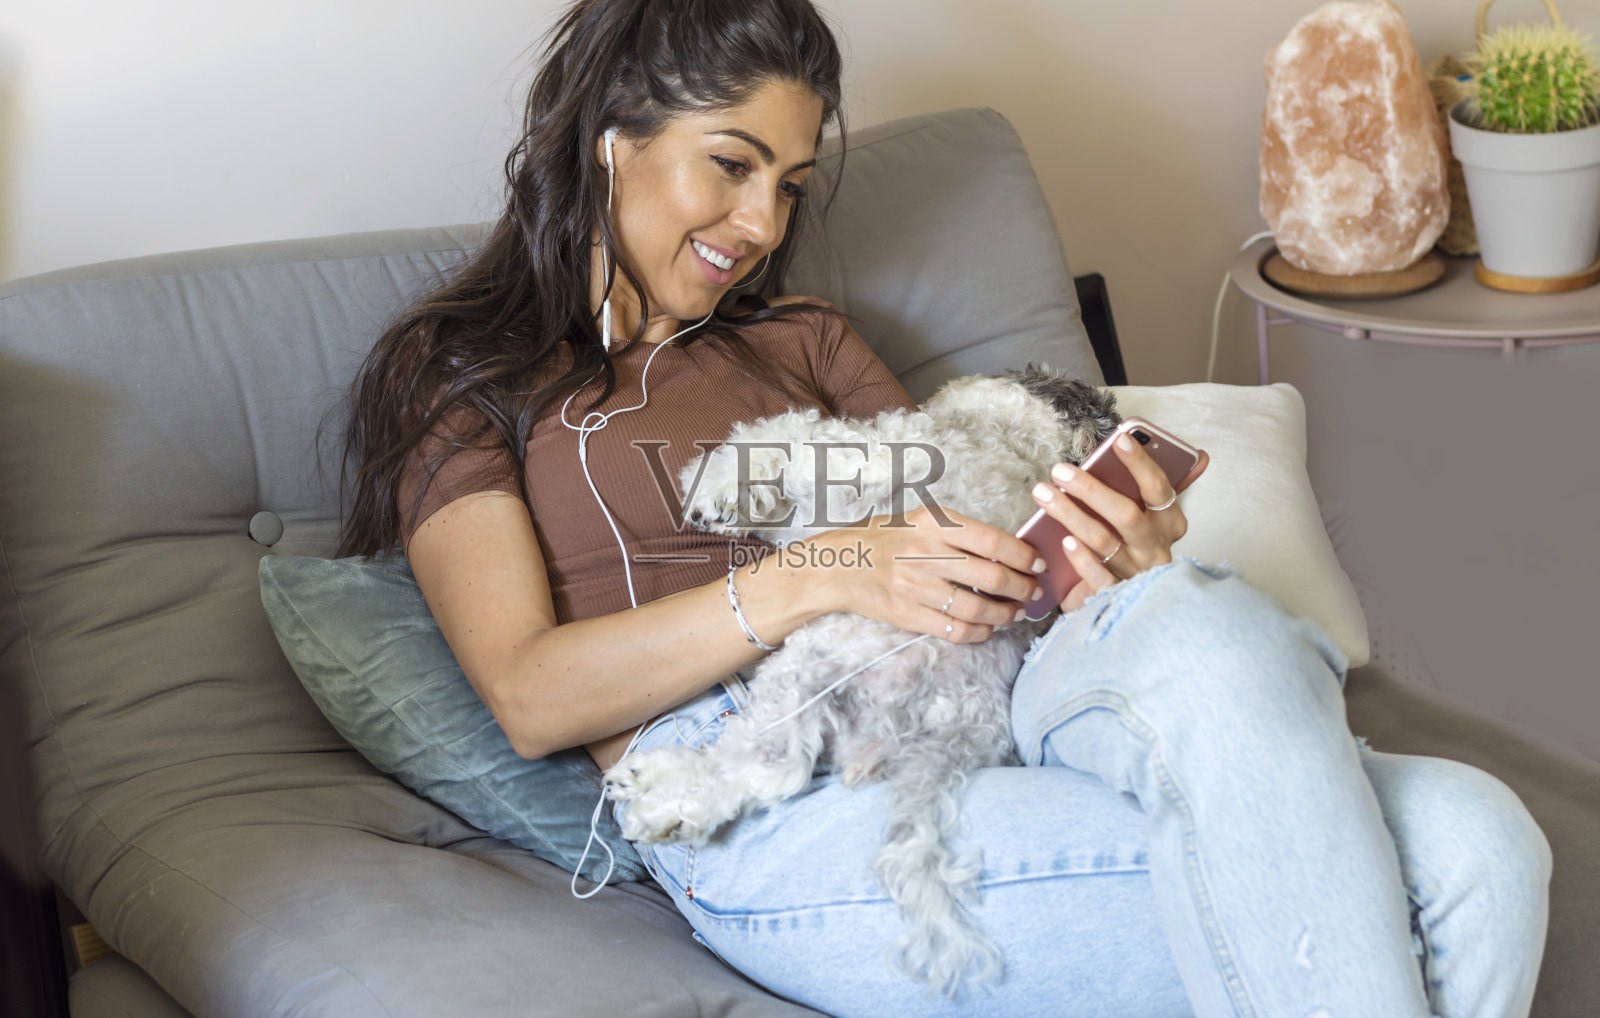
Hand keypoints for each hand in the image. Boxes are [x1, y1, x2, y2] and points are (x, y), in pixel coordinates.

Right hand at [804, 505, 1046, 642]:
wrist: (838, 564)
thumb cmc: (884, 539)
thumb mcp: (919, 520)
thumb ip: (958, 531)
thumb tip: (1007, 549)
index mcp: (932, 524)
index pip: (991, 540)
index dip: (1022, 555)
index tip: (1037, 562)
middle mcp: (925, 554)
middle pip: (991, 576)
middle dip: (1022, 588)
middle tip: (1033, 592)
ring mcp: (915, 587)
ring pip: (977, 607)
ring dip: (1005, 614)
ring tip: (1015, 613)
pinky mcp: (907, 615)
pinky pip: (954, 629)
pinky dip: (979, 632)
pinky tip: (988, 628)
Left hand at [1030, 436, 1208, 613]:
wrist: (1136, 599)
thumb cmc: (1138, 545)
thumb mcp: (1155, 516)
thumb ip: (1163, 485)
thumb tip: (1198, 456)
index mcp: (1170, 522)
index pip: (1158, 488)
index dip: (1140, 463)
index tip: (1119, 439)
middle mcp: (1156, 547)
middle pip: (1126, 515)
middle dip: (1091, 490)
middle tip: (1059, 470)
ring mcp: (1137, 572)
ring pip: (1103, 540)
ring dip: (1070, 515)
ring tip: (1043, 494)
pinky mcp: (1118, 595)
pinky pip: (1099, 577)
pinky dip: (1082, 559)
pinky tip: (1063, 541)